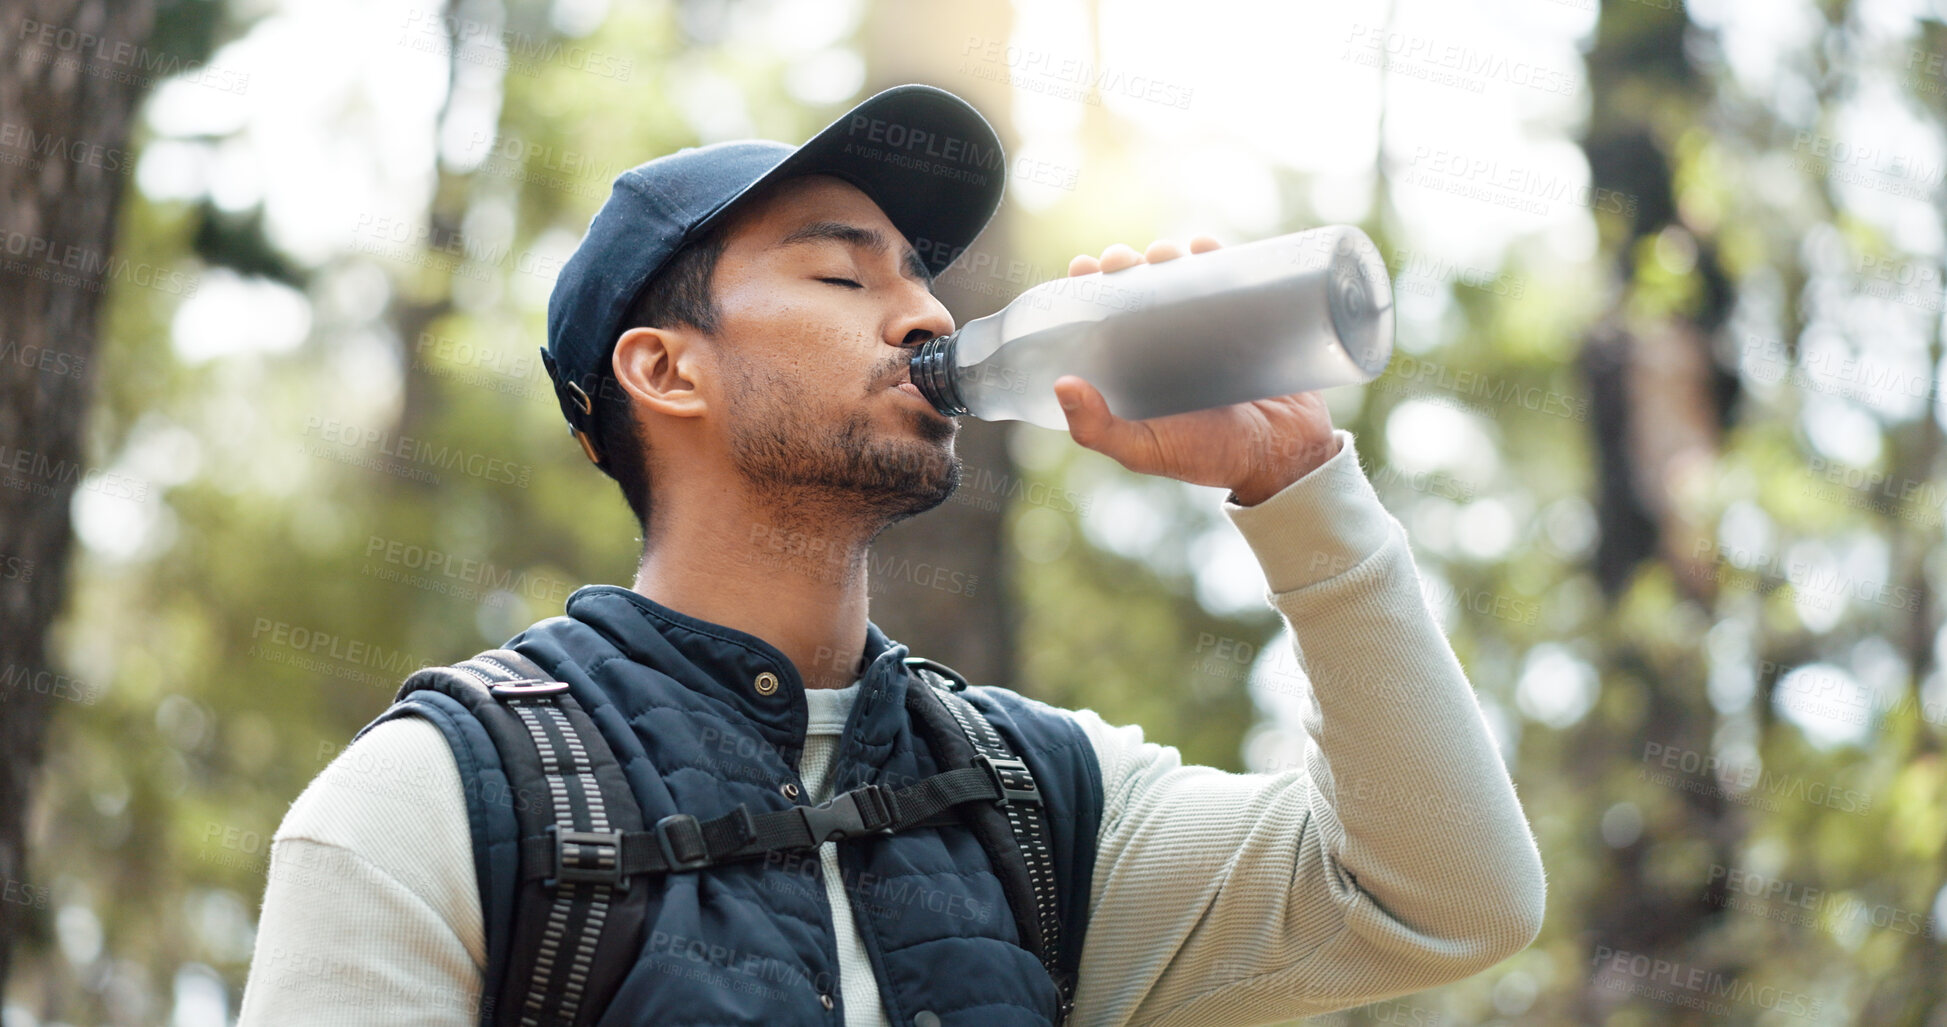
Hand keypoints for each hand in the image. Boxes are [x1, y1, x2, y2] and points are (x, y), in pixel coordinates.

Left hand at [1054, 237, 1340, 505]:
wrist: (1284, 456)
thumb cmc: (1209, 458)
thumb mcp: (1144, 450)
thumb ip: (1098, 430)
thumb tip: (1062, 383)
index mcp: (1135, 370)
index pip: (1103, 319)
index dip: (1089, 289)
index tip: (1083, 268)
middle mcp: (1167, 345)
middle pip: (1138, 290)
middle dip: (1126, 265)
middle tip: (1124, 261)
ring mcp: (1209, 330)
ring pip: (1179, 278)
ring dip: (1166, 255)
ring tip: (1164, 254)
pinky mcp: (1249, 320)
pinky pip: (1230, 278)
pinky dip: (1215, 254)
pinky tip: (1203, 244)